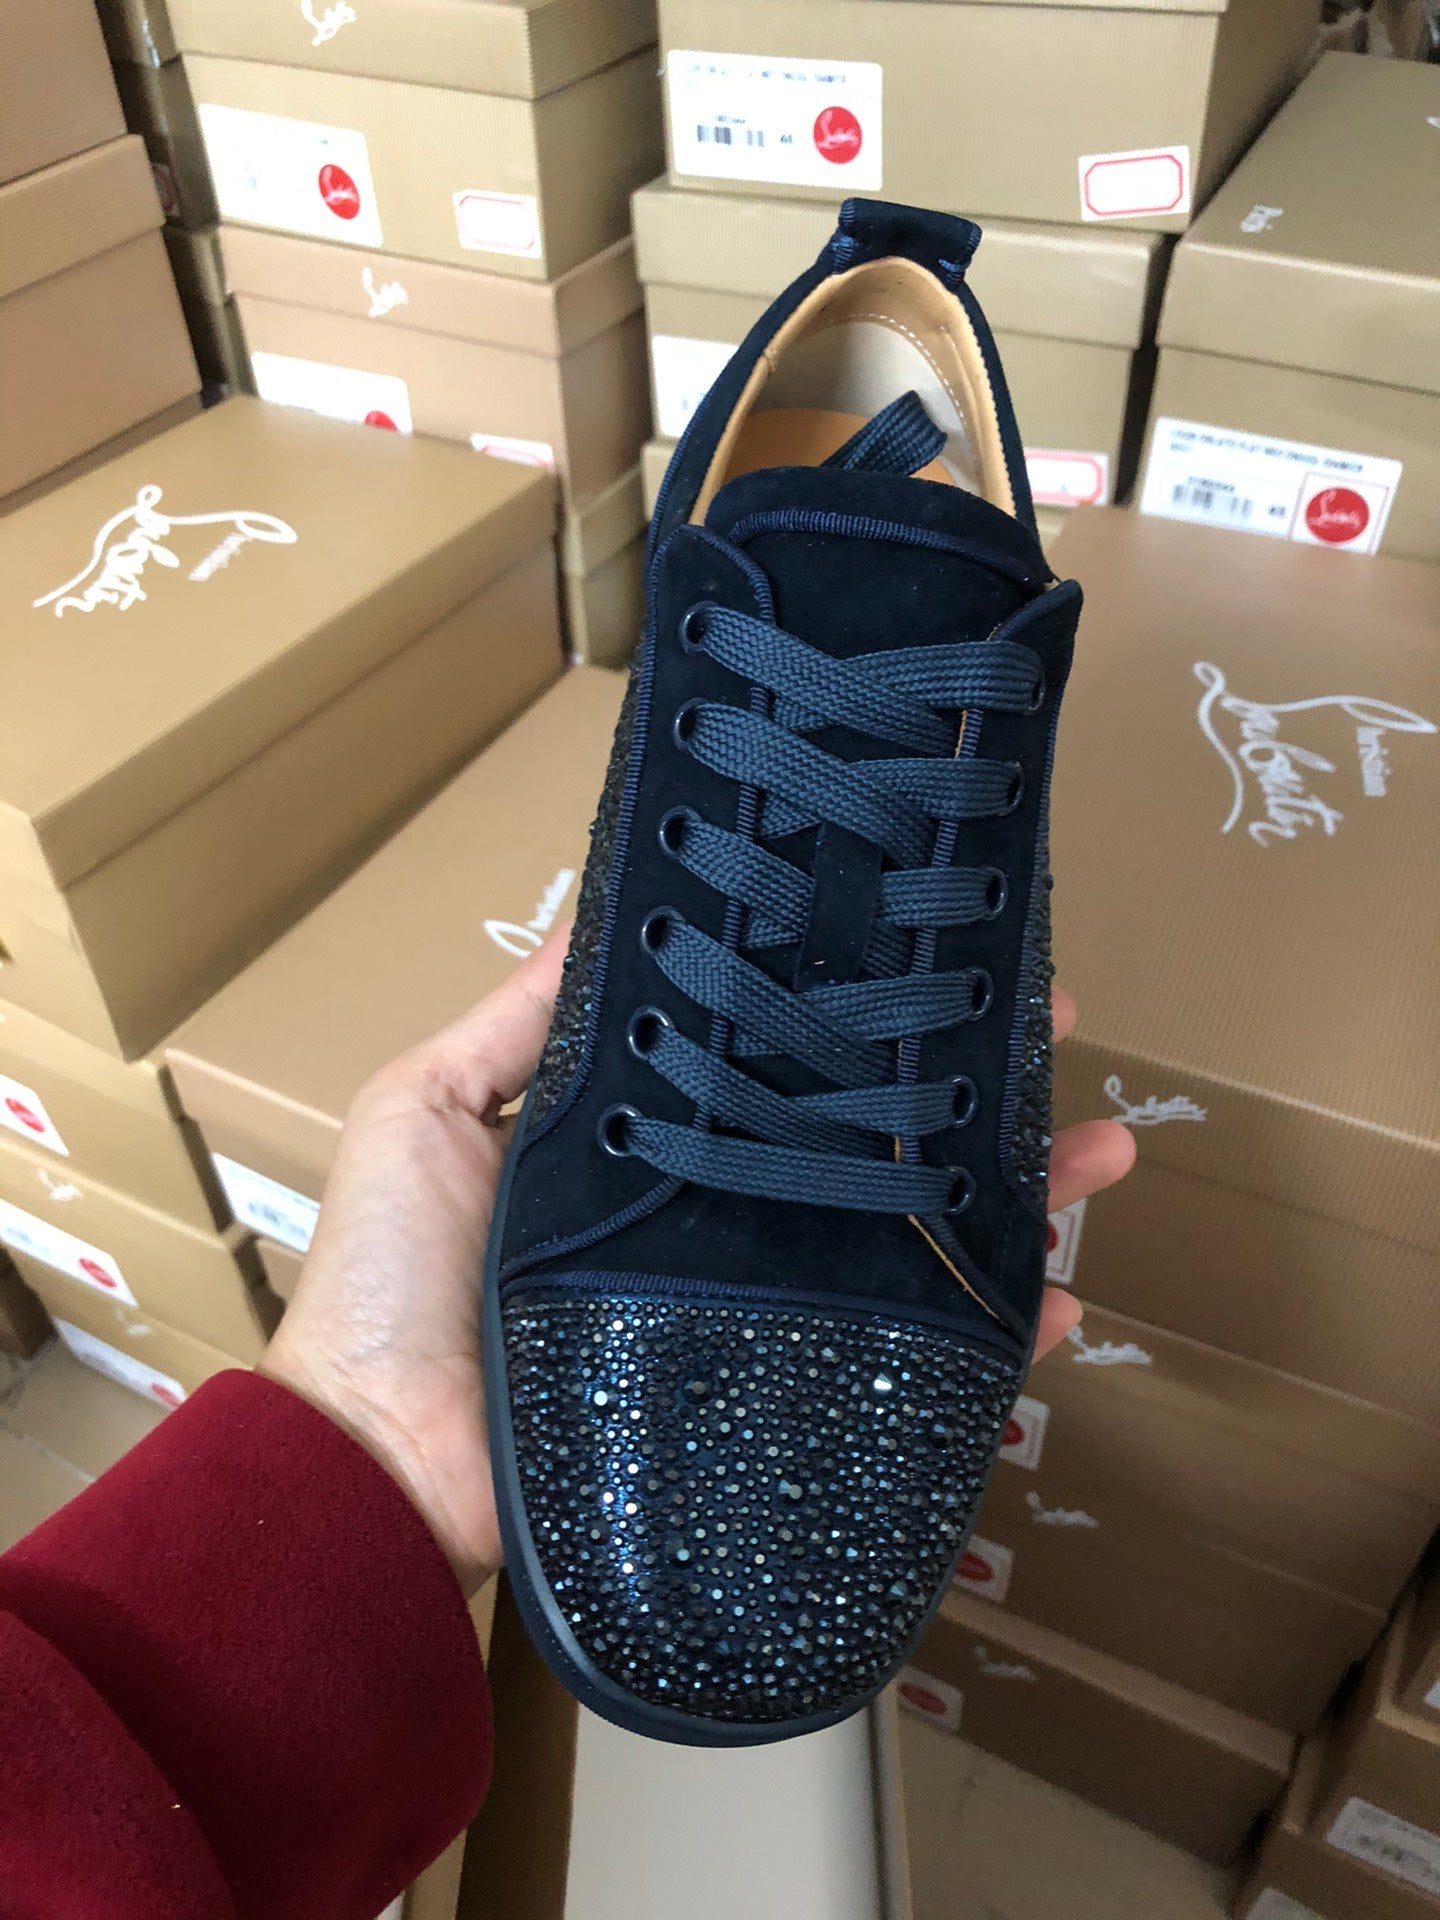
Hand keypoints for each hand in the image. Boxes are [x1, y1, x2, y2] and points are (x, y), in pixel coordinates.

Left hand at [262, 938, 1133, 1596]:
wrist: (380, 1465)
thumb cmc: (393, 1281)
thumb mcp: (429, 1110)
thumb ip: (520, 1019)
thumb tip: (604, 899)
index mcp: (651, 1138)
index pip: (774, 1052)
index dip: (848, 996)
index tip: (919, 937)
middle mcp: (720, 1212)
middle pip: (866, 1136)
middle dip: (964, 1077)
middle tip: (1053, 1022)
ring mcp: (758, 1305)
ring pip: (912, 1237)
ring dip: (1017, 1192)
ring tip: (1105, 1148)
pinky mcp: (778, 1392)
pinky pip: (905, 1364)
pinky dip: (989, 1337)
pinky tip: (1056, 1298)